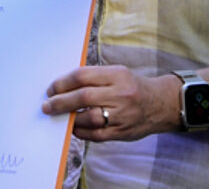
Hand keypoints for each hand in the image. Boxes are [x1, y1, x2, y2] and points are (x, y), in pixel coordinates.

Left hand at [42, 65, 177, 141]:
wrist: (161, 104)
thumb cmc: (133, 86)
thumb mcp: (118, 73)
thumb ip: (94, 78)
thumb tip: (63, 86)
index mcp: (118, 75)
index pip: (83, 76)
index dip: (63, 83)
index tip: (51, 88)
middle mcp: (121, 94)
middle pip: (83, 97)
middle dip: (60, 101)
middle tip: (47, 105)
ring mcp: (123, 115)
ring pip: (89, 118)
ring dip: (70, 118)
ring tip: (59, 116)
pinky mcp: (122, 132)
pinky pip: (96, 135)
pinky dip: (81, 131)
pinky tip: (73, 127)